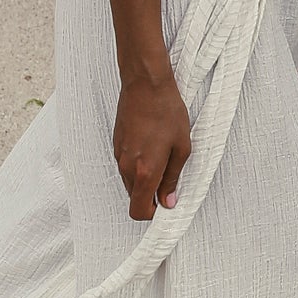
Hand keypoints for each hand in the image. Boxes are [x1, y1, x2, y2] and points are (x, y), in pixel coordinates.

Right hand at [114, 68, 190, 219]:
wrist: (145, 84)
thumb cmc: (166, 111)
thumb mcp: (181, 147)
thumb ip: (173, 178)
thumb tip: (169, 200)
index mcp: (145, 171)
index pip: (139, 210)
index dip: (153, 214)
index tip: (165, 205)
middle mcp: (127, 167)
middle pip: (134, 197)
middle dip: (151, 195)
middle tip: (170, 178)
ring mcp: (119, 155)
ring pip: (130, 181)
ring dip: (145, 178)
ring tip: (163, 157)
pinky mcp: (116, 144)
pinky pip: (126, 165)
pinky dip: (138, 164)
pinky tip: (152, 145)